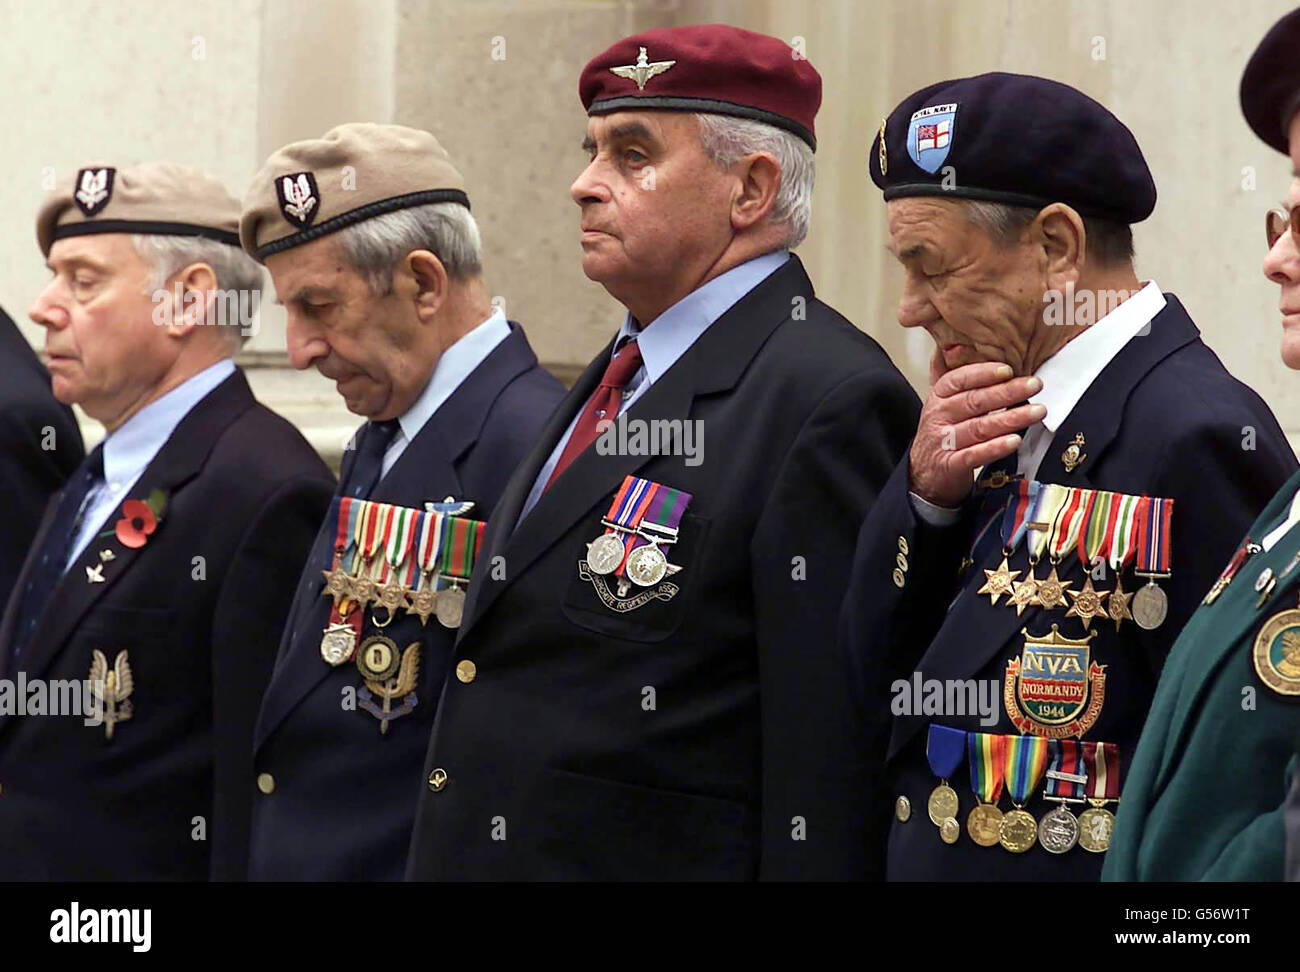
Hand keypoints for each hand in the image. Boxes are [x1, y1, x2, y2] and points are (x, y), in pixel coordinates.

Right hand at [908, 351, 1045, 507]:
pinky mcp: (950, 464)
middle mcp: (939, 416)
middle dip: (1007, 392)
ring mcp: (943, 441)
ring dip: (1010, 418)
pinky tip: (1014, 441)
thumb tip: (967, 346)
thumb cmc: (943, 433)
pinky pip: (975, 455)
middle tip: (1035, 385)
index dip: (984, 373)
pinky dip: (995, 448)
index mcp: (939, 397)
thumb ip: (959, 380)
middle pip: (974, 401)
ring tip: (1037, 411)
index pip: (959, 380)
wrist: (924, 472)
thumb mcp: (944, 403)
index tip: (1008, 369)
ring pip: (979, 427)